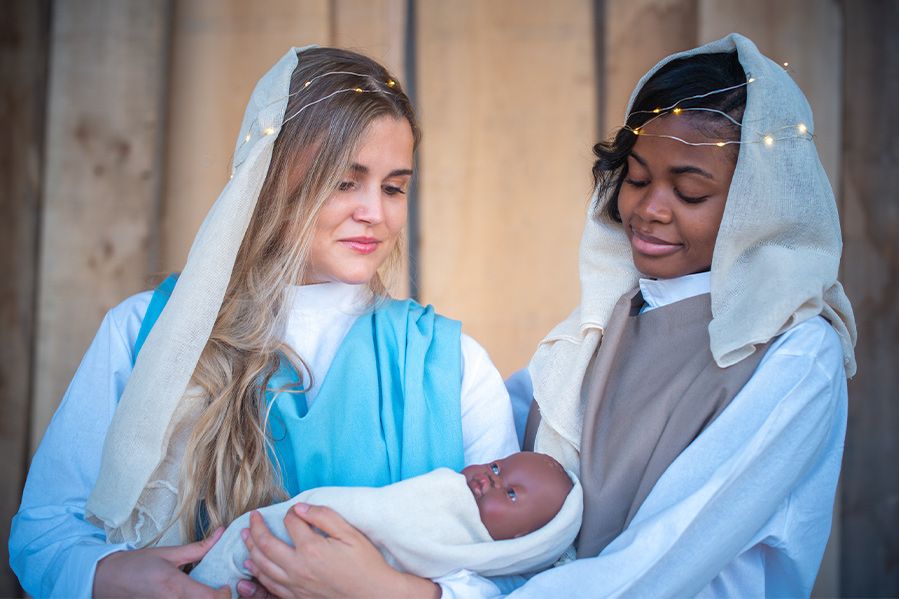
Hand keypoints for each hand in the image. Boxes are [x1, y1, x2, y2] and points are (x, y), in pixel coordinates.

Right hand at [94, 527, 229, 598]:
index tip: (225, 586)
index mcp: (175, 586)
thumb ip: (198, 548)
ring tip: (206, 593)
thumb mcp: (168, 553)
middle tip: (219, 591)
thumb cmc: (136, 565)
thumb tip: (221, 533)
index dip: (225, 595)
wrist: (106, 580)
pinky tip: (192, 596)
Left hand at [243, 503, 439, 598]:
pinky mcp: (297, 597)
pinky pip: (269, 585)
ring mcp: (295, 585)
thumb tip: (300, 508)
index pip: (291, 523)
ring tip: (245, 537)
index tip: (295, 510)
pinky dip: (257, 573)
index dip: (291, 513)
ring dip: (251, 549)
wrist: (374, 594)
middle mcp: (298, 567)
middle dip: (256, 529)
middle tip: (251, 518)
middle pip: (266, 545)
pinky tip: (252, 566)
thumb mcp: (350, 534)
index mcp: (311, 548)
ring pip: (263, 566)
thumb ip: (324, 517)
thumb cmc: (365, 563)